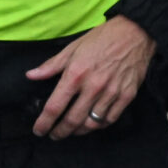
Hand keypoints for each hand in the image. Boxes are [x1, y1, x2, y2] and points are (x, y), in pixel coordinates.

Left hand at [26, 15, 155, 138]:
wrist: (136, 32)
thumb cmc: (102, 38)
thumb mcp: (73, 48)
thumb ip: (51, 65)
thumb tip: (31, 75)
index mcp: (76, 74)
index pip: (54, 106)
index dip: (44, 123)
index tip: (39, 130)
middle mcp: (93, 87)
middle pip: (72, 120)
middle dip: (60, 132)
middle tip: (54, 135)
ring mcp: (111, 93)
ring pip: (92, 124)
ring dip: (79, 131)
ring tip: (72, 131)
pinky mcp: (127, 96)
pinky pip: (110, 119)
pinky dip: (99, 125)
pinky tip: (92, 123)